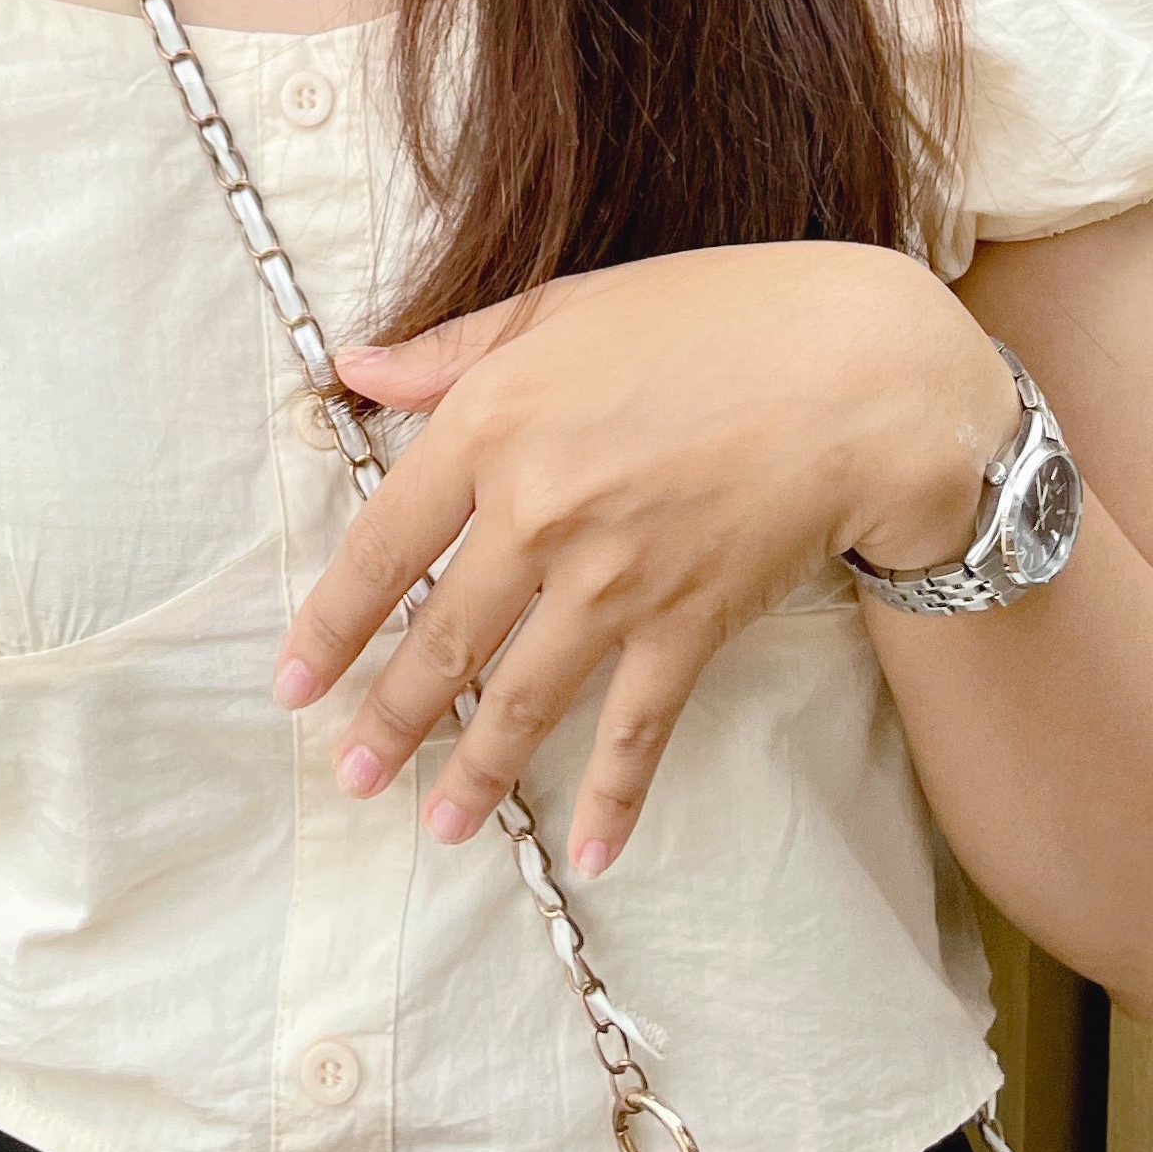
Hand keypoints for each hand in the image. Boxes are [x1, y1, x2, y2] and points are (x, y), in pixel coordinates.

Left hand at [272, 241, 1020, 877]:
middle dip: (390, 720)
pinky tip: (590, 848)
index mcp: (494, 424)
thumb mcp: (564, 304)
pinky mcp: (687, 622)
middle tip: (350, 777)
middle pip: (442, 639)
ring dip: (474, 771)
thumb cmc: (713, 314)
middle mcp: (540, 512)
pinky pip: (636, 726)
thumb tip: (350, 368)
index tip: (296, 680)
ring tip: (435, 823)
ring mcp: (614, 579)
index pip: (383, 543)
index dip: (333, 621)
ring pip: (522, 697)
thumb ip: (451, 348)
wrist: (856, 370)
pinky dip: (613, 793)